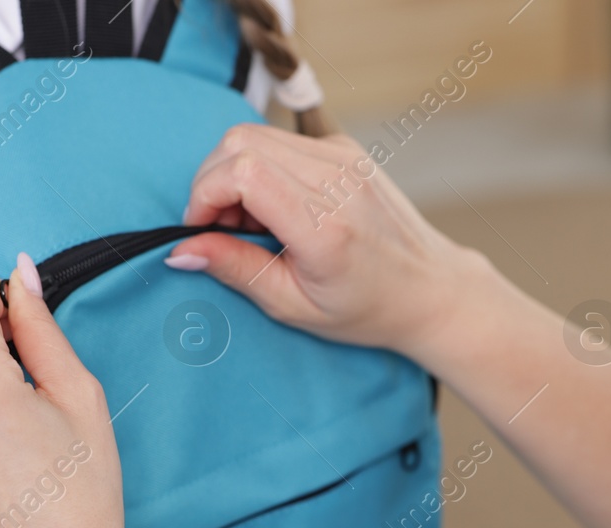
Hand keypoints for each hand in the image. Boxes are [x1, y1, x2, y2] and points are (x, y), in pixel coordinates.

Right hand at [166, 124, 495, 362]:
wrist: (430, 289)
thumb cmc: (366, 309)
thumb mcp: (293, 305)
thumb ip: (235, 269)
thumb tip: (180, 249)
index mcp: (324, 226)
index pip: (242, 171)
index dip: (204, 194)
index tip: (199, 228)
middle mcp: (337, 180)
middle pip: (240, 141)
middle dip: (212, 182)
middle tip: (222, 228)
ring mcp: (344, 158)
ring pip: (256, 135)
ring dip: (234, 173)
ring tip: (250, 223)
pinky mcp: (345, 149)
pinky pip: (281, 142)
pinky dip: (261, 168)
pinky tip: (276, 209)